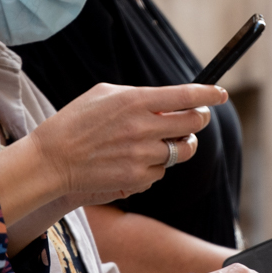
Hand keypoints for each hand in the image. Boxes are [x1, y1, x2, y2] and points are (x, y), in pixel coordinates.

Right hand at [31, 82, 227, 205]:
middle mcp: (143, 127)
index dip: (209, 94)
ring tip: (163, 142)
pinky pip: (161, 172)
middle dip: (199, 120)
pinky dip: (155, 166)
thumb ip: (138, 95)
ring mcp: (142, 154)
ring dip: (178, 145)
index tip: (219, 94)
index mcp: (135, 100)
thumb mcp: (103, 94)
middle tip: (195, 118)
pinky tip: (134, 160)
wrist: (52, 159)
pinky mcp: (137, 178)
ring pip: (181, 151)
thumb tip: (166, 101)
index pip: (186, 96)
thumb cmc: (74, 121)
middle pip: (193, 124)